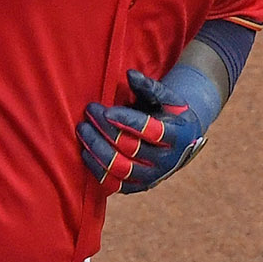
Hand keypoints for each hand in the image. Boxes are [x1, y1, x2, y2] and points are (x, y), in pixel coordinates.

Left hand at [77, 68, 208, 193]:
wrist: (180, 141)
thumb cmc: (168, 113)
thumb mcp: (166, 97)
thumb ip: (149, 86)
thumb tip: (130, 74)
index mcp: (178, 136)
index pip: (151, 131)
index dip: (127, 121)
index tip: (105, 111)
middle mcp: (167, 161)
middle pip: (131, 149)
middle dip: (105, 130)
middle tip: (89, 113)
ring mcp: (152, 177)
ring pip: (120, 168)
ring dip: (97, 149)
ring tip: (83, 130)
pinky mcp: (138, 187)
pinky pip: (114, 184)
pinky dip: (97, 170)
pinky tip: (85, 152)